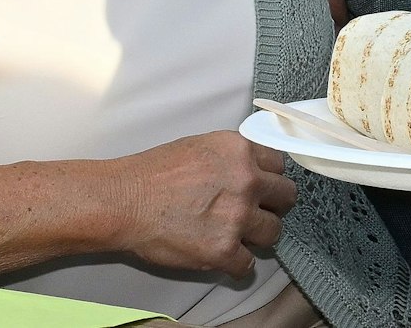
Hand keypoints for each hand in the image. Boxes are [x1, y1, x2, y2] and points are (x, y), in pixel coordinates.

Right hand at [113, 131, 296, 275]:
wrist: (123, 202)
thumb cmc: (153, 173)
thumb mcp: (202, 146)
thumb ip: (233, 157)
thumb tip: (252, 168)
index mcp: (240, 151)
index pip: (280, 165)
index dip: (269, 178)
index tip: (262, 188)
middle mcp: (246, 181)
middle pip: (286, 197)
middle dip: (272, 206)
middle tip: (255, 212)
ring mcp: (238, 217)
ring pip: (274, 232)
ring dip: (258, 236)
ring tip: (236, 236)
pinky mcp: (224, 250)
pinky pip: (248, 265)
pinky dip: (236, 265)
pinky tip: (222, 257)